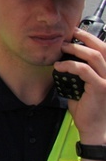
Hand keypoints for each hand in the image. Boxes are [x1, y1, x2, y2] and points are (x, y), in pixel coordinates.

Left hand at [54, 28, 105, 144]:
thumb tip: (65, 59)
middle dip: (85, 37)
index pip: (104, 49)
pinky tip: (59, 66)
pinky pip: (84, 70)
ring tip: (62, 48)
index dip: (91, 38)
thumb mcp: (82, 85)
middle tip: (69, 34)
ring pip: (94, 56)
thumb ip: (79, 72)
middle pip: (102, 48)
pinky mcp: (100, 87)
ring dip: (75, 49)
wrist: (94, 128)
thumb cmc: (88, 107)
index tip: (76, 32)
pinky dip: (70, 65)